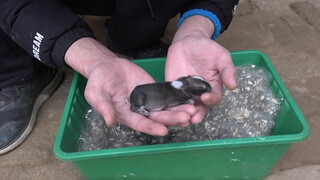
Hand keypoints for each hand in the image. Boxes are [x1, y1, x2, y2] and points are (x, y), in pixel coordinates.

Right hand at [65, 38, 194, 134]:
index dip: (151, 127)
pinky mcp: (154, 90)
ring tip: (193, 110)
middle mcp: (139, 110)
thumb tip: (110, 122)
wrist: (107, 66)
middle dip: (171, 118)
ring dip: (178, 110)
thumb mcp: (95, 93)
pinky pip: (167, 96)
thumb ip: (103, 107)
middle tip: (186, 118)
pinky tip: (189, 99)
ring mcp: (148, 100)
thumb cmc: (98, 80)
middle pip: (157, 117)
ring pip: (165, 108)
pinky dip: (177, 98)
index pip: (140, 123)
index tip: (164, 130)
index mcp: (125, 114)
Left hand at [166, 16, 236, 124]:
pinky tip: (167, 110)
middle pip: (199, 108)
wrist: (188, 41)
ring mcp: (185, 92)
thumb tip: (233, 86)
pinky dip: (170, 106)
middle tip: (193, 118)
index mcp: (213, 88)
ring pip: (185, 107)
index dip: (210, 100)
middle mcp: (199, 94)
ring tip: (181, 119)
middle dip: (196, 114)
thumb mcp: (221, 57)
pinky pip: (171, 100)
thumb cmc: (207, 49)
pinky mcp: (172, 89)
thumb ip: (227, 70)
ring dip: (183, 114)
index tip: (205, 98)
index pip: (214, 99)